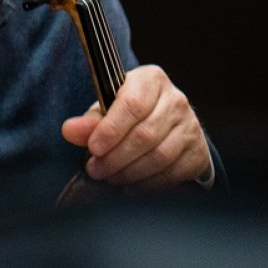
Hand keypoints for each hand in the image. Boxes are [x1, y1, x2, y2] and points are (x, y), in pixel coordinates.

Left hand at [60, 64, 213, 189]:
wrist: (166, 123)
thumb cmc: (131, 113)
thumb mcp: (107, 109)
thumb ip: (89, 121)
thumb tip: (69, 130)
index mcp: (151, 80)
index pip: (132, 105)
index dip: (111, 130)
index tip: (93, 148)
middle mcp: (176, 101)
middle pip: (145, 134)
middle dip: (115, 158)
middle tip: (95, 169)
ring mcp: (190, 127)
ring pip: (159, 156)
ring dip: (129, 173)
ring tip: (110, 177)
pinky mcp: (197, 152)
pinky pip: (172, 174)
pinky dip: (148, 184)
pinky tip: (130, 186)